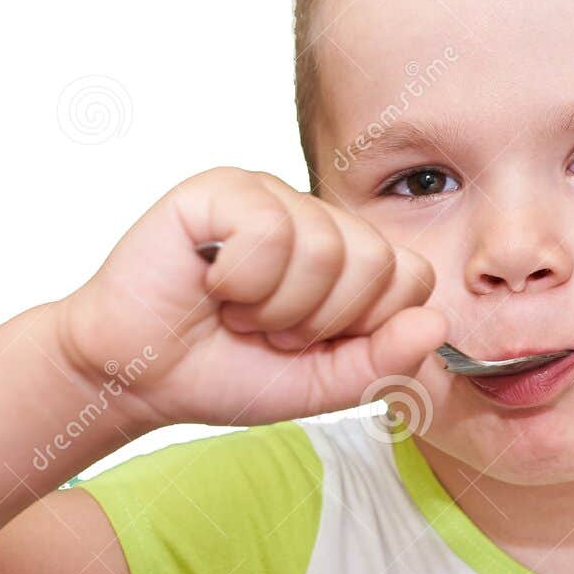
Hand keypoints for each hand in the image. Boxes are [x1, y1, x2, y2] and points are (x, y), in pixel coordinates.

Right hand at [53, 166, 446, 429]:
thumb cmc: (226, 372)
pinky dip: (241, 279)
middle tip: (268, 328)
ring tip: (238, 309)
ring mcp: (271, 196)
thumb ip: (383, 361)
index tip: (314, 343)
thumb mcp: (320, 385)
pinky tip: (211, 282)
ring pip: (327, 248)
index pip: (413, 276)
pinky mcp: (223, 188)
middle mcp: (316, 218)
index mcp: (348, 259)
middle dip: (321, 321)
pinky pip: (271, 230)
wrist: (137, 376)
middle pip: (378, 260)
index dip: (367, 326)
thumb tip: (436, 325)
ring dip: (275, 306)